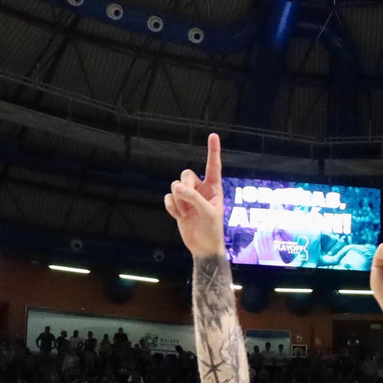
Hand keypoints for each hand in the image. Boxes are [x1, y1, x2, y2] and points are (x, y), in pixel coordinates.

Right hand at [164, 133, 225, 257]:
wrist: (203, 247)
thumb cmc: (212, 230)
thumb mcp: (208, 213)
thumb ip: (194, 198)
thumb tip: (176, 187)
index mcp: (214, 188)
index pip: (213, 166)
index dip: (213, 151)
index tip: (213, 135)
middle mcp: (201, 189)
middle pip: (186, 174)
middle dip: (185, 187)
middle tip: (190, 202)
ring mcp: (188, 197)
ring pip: (175, 186)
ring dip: (179, 200)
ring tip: (186, 213)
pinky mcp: (178, 205)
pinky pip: (168, 197)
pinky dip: (172, 207)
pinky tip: (180, 216)